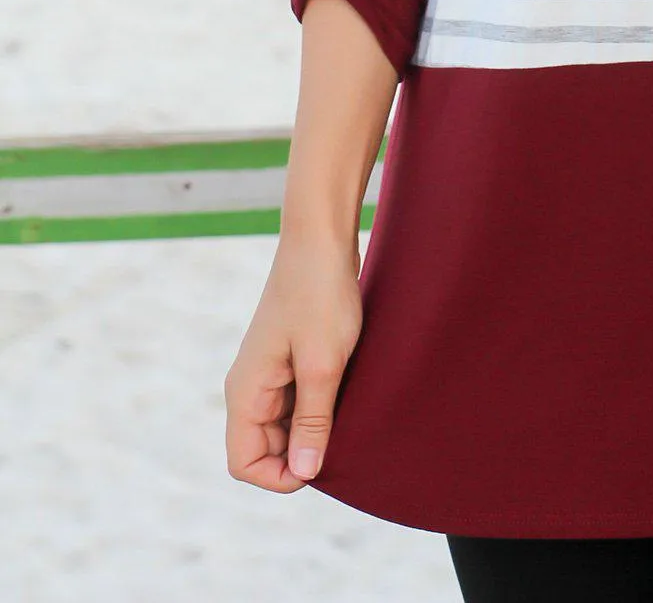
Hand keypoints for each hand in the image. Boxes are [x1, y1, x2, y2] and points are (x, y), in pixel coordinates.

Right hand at [224, 236, 361, 491]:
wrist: (321, 238)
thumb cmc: (321, 295)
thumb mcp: (323, 364)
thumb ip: (313, 421)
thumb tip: (304, 473)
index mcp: (245, 392)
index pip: (244, 463)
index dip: (280, 475)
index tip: (322, 457)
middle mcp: (250, 386)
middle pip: (265, 448)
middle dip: (301, 452)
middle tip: (343, 431)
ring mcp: (268, 372)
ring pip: (283, 426)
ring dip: (313, 428)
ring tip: (347, 407)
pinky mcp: (288, 358)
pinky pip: (296, 401)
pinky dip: (318, 406)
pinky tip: (346, 390)